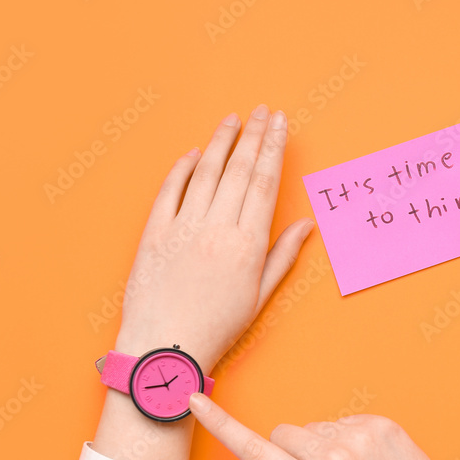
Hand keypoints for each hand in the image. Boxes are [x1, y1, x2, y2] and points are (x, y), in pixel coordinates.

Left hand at [114, 105, 314, 372]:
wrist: (165, 349)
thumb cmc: (216, 329)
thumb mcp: (258, 297)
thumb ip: (282, 257)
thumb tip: (305, 225)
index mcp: (247, 245)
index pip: (265, 183)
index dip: (274, 149)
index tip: (281, 124)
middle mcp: (217, 229)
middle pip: (240, 170)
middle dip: (254, 135)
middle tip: (264, 111)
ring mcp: (183, 228)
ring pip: (207, 172)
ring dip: (221, 142)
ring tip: (234, 120)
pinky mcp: (154, 233)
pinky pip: (170, 190)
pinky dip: (183, 168)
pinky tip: (195, 154)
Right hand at [189, 393, 459, 459]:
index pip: (253, 449)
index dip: (219, 424)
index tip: (195, 399)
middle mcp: (333, 455)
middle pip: (282, 433)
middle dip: (286, 453)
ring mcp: (360, 435)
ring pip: (313, 427)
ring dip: (319, 446)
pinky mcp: (381, 423)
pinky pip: (343, 422)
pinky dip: (346, 439)